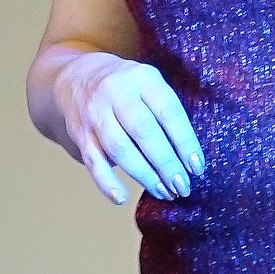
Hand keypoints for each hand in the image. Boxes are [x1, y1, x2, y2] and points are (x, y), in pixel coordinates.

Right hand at [53, 51, 203, 205]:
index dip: (185, 143)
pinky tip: (121, 198)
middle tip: (182, 187)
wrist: (77, 76)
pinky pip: (92, 161)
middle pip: (145, 132)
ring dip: (144, 175)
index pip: (169, 112)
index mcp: (143, 78)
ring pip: (120, 149)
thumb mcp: (149, 84)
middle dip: (166, 164)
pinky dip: (106, 182)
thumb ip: (166, 111)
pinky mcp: (80, 133)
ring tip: (164, 192)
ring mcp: (95, 113)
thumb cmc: (127, 87)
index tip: (197, 168)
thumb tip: (188, 157)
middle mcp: (117, 92)